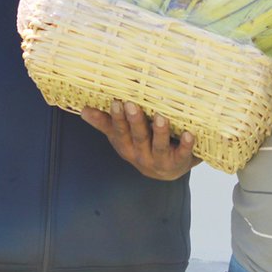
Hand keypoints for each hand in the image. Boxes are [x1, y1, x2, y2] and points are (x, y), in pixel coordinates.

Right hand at [80, 100, 200, 180]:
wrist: (169, 170)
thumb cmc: (143, 146)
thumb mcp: (122, 138)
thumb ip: (106, 124)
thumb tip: (83, 110)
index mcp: (126, 147)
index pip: (119, 132)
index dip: (117, 118)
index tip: (115, 102)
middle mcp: (141, 156)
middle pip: (138, 137)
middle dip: (135, 122)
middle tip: (132, 104)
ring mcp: (160, 161)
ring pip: (158, 146)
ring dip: (160, 132)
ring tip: (161, 117)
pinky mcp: (179, 163)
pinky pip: (182, 154)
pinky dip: (185, 144)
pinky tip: (189, 134)